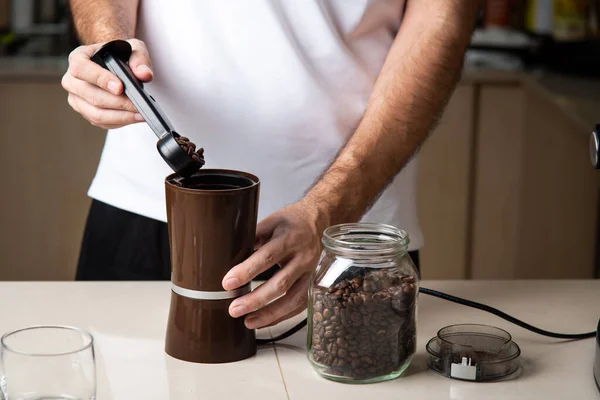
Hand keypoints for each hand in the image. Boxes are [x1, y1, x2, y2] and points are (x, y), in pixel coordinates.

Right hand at [61, 39, 152, 128]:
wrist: (115, 64)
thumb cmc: (120, 55)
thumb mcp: (132, 48)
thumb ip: (140, 58)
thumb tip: (145, 74)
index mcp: (78, 58)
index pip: (81, 69)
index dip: (101, 79)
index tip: (120, 88)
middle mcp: (72, 80)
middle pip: (92, 96)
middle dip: (118, 103)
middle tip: (138, 105)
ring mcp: (76, 99)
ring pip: (96, 114)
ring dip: (121, 116)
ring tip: (140, 114)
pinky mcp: (86, 113)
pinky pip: (101, 122)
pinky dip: (119, 121)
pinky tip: (135, 117)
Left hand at [222, 199, 329, 328]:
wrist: (316, 221)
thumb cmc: (290, 222)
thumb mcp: (270, 222)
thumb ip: (252, 238)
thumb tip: (228, 256)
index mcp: (289, 238)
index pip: (267, 257)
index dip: (247, 271)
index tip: (228, 283)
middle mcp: (303, 256)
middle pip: (280, 283)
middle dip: (256, 299)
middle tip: (234, 309)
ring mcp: (311, 272)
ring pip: (293, 299)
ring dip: (269, 314)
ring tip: (248, 321)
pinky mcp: (314, 283)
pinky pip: (299, 305)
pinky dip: (281, 316)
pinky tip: (264, 321)